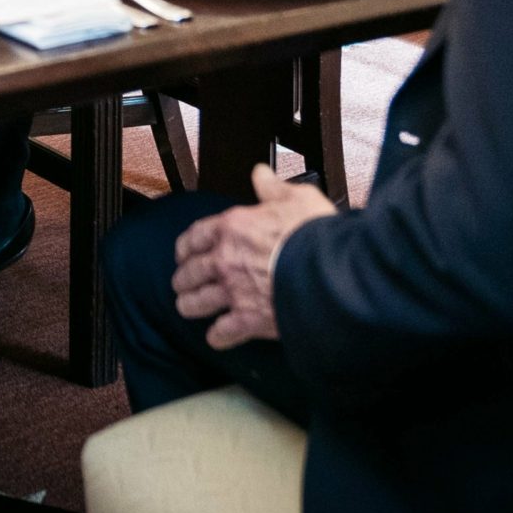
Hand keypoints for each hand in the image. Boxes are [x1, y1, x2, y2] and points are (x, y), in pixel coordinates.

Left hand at [170, 164, 337, 349]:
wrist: (331, 272)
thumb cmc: (314, 233)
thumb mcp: (296, 197)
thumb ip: (273, 188)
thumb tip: (260, 174)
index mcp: (233, 227)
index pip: (195, 236)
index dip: (185, 246)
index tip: (182, 252)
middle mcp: (225, 259)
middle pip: (190, 271)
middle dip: (183, 278)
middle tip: (181, 283)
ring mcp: (234, 291)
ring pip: (198, 302)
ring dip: (189, 305)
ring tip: (187, 307)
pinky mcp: (248, 319)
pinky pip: (223, 332)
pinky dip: (217, 337)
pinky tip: (216, 338)